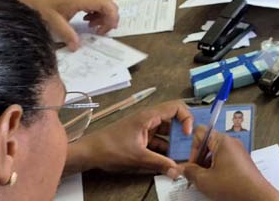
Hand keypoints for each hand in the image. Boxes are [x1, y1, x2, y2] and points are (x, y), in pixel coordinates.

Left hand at [16, 0, 118, 50]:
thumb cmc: (42, 6)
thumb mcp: (53, 22)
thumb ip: (66, 34)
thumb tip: (76, 47)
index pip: (108, 6)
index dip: (112, 19)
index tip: (105, 32)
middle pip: (110, 6)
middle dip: (109, 21)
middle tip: (99, 33)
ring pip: (105, 7)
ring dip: (103, 19)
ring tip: (92, 29)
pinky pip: (98, 7)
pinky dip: (97, 16)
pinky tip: (86, 22)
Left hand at [71, 101, 192, 177]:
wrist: (89, 152)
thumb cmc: (111, 149)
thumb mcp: (138, 157)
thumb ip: (159, 163)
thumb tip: (177, 171)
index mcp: (149, 116)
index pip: (177, 107)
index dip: (187, 118)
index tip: (187, 134)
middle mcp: (149, 118)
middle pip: (174, 119)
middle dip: (183, 132)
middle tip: (189, 146)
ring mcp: (145, 127)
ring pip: (167, 131)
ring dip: (174, 142)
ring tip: (181, 155)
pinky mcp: (141, 136)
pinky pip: (159, 139)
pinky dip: (165, 147)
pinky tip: (168, 159)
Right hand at [182, 128, 278, 200]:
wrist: (255, 196)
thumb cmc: (235, 185)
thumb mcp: (204, 180)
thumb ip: (189, 171)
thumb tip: (183, 168)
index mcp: (222, 141)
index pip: (200, 132)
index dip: (192, 148)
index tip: (189, 162)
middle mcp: (231, 143)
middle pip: (208, 144)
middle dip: (198, 160)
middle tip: (194, 174)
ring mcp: (237, 152)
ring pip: (215, 154)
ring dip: (206, 166)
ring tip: (204, 181)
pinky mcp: (241, 162)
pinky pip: (224, 161)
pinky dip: (216, 169)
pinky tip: (214, 182)